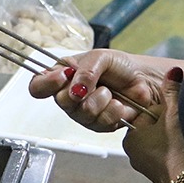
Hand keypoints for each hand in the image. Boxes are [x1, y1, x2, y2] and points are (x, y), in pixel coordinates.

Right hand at [28, 49, 161, 132]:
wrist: (145, 81)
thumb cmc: (121, 66)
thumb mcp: (101, 57)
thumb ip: (86, 70)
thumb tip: (76, 87)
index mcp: (63, 75)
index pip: (38, 85)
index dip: (46, 84)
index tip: (64, 76)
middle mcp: (69, 95)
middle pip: (61, 101)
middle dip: (83, 91)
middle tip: (96, 83)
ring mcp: (82, 112)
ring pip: (82, 113)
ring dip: (101, 100)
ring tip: (110, 92)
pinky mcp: (98, 125)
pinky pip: (99, 123)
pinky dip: (113, 111)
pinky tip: (118, 104)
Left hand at [123, 67, 183, 182]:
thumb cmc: (178, 149)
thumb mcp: (175, 113)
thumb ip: (172, 90)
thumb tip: (172, 71)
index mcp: (131, 135)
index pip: (145, 113)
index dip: (163, 111)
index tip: (174, 115)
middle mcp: (134, 153)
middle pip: (154, 128)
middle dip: (169, 126)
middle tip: (182, 129)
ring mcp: (147, 167)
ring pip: (161, 143)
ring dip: (174, 140)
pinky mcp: (160, 177)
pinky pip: (168, 158)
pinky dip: (177, 154)